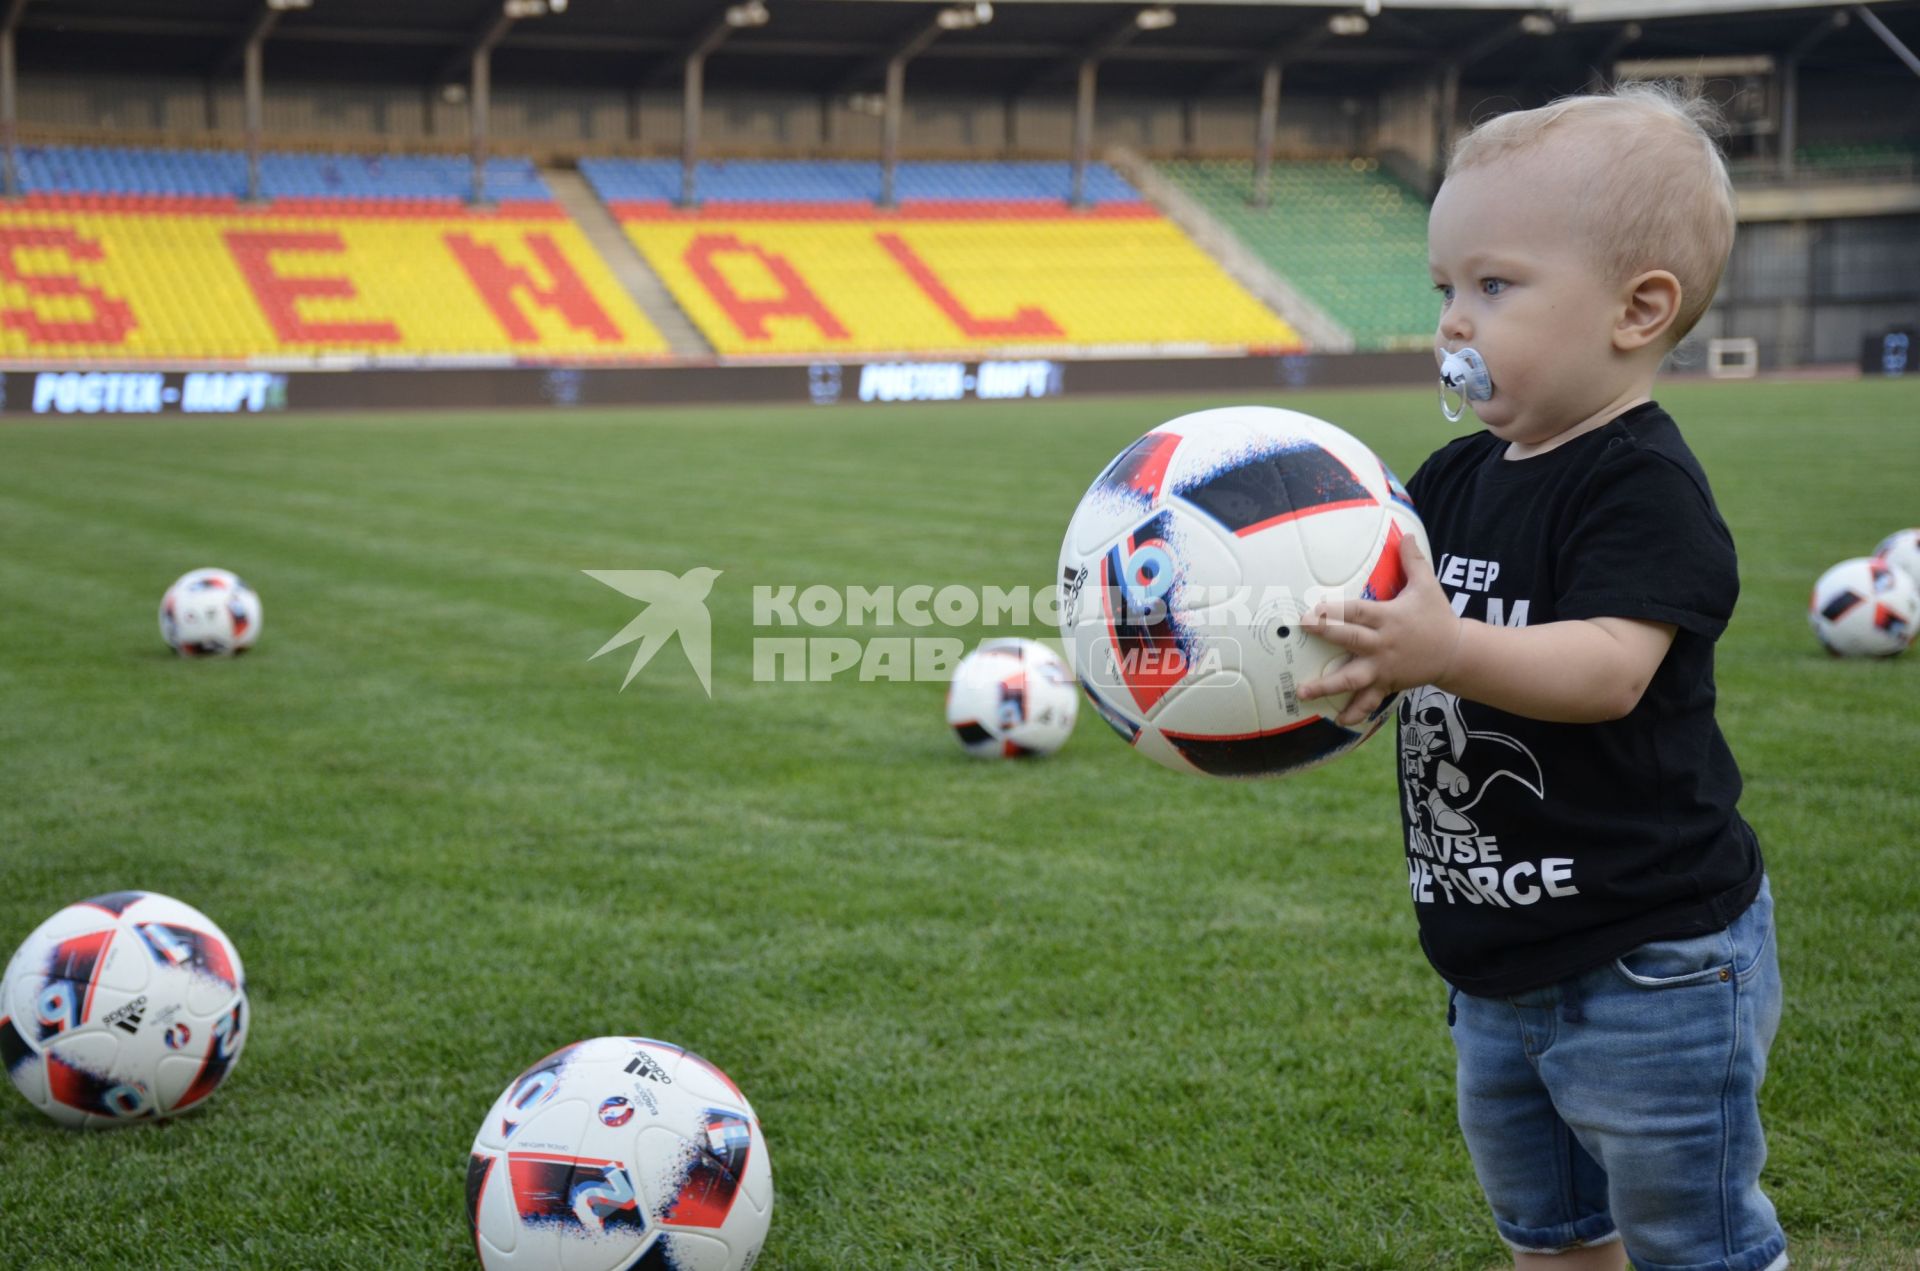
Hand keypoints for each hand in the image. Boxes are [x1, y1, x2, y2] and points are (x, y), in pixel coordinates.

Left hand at [1298, 536, 1462, 726]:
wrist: (1456, 652)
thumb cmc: (1437, 617)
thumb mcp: (1428, 586)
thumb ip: (1414, 561)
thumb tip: (1407, 535)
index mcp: (1388, 618)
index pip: (1358, 611)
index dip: (1336, 609)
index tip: (1314, 608)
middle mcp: (1382, 644)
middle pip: (1350, 639)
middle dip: (1326, 635)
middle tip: (1302, 629)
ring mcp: (1383, 667)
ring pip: (1352, 678)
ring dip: (1327, 686)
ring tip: (1303, 691)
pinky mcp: (1387, 684)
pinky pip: (1369, 701)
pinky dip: (1355, 712)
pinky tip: (1338, 720)